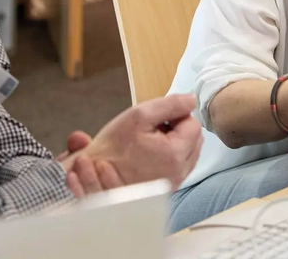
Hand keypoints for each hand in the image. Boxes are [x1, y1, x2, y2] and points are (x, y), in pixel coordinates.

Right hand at [63, 94, 202, 195]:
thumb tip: (192, 99)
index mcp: (176, 153)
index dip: (174, 115)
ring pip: (189, 151)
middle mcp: (180, 171)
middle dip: (177, 129)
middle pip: (194, 138)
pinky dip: (171, 155)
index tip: (155, 119)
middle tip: (152, 129)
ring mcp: (175, 182)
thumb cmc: (113, 147)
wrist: (94, 177)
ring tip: (150, 141)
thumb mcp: (139, 116)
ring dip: (174, 141)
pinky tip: (151, 153)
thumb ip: (170, 104)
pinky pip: (181, 165)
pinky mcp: (169, 188)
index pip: (192, 123)